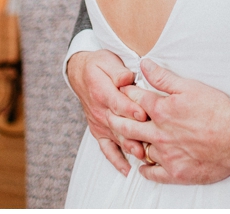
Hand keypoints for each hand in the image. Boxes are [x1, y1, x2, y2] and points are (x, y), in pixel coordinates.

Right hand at [67, 50, 146, 175]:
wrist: (79, 73)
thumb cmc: (98, 65)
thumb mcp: (107, 61)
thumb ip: (118, 71)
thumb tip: (127, 77)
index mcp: (103, 92)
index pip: (118, 103)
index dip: (131, 109)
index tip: (143, 115)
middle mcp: (100, 110)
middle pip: (119, 123)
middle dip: (134, 132)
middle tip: (149, 140)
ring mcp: (100, 123)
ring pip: (116, 138)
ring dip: (129, 147)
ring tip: (143, 155)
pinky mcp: (99, 131)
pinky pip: (106, 149)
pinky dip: (116, 160)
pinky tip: (127, 169)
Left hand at [107, 58, 229, 184]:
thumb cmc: (217, 110)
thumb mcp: (190, 86)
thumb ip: (163, 77)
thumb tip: (143, 64)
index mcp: (161, 110)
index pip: (133, 100)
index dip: (125, 94)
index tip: (119, 92)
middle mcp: (158, 134)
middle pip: (127, 126)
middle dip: (115, 119)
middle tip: (110, 115)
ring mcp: (166, 155)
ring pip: (137, 149)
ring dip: (130, 143)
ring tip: (126, 138)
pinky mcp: (175, 172)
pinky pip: (152, 173)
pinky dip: (145, 169)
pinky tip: (143, 164)